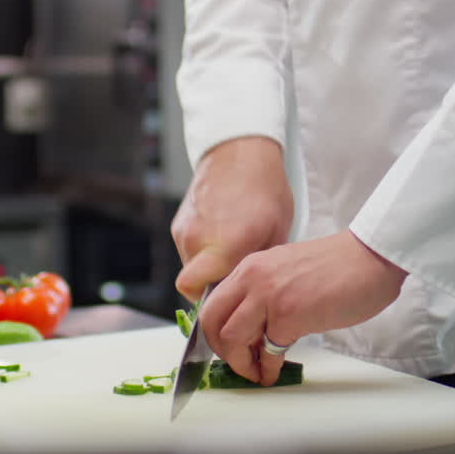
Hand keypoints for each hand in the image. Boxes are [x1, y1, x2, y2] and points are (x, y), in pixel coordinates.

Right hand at [171, 137, 292, 303]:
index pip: (209, 298)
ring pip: (191, 268)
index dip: (221, 302)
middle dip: (212, 286)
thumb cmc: (265, 188)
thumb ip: (258, 266)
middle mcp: (199, 242)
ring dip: (208, 266)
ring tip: (230, 247)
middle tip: (233, 275)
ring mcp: (185, 232)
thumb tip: (253, 291)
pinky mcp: (178, 222)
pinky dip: (202, 248)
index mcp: (227, 247)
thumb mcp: (277, 231)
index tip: (234, 299)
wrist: (239, 150)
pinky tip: (221, 232)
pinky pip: (188, 249)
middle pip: (196, 286)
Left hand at [200, 230, 407, 385]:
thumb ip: (264, 293)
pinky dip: (267, 370)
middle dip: (220, 351)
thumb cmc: (338, 266)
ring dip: (240, 364)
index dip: (215, 332)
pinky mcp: (289, 315)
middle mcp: (253, 278)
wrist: (369, 257)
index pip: (213, 303)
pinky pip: (267, 352)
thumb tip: (252, 329)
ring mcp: (269, 296)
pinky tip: (273, 374)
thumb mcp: (286, 270)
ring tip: (256, 372)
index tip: (228, 348)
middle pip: (212, 322)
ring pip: (231, 339)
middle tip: (237, 364)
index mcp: (251, 267)